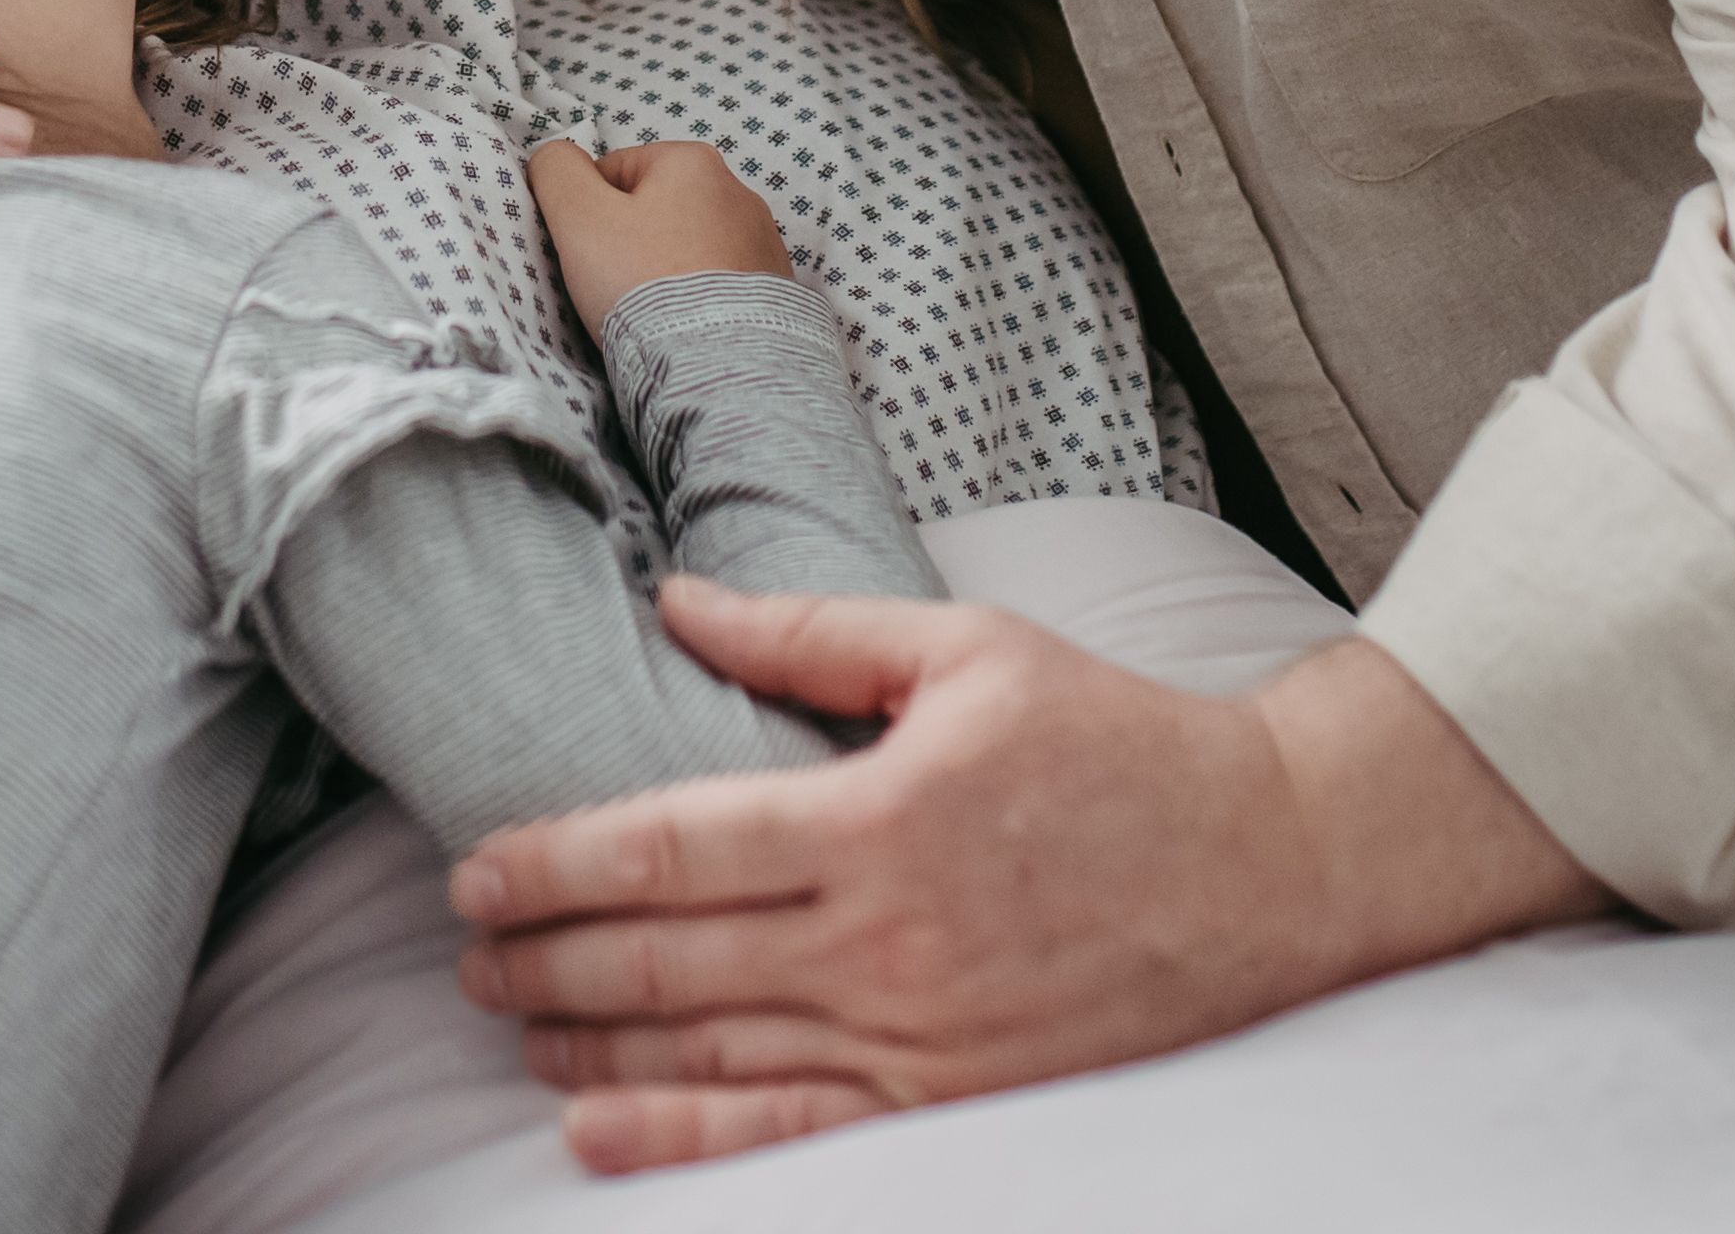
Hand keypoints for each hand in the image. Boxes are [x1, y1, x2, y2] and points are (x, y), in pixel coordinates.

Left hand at [450, 576, 1608, 1171]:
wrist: (1270, 863)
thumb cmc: (1115, 739)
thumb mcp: (967, 648)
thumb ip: (809, 630)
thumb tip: (673, 598)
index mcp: (878, 816)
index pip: (672, 848)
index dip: (558, 864)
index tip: (477, 868)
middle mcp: (883, 937)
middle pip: (668, 961)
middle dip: (548, 958)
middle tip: (465, 949)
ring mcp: (916, 1033)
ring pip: (710, 1053)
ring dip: (591, 1045)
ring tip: (512, 1022)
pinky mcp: (951, 1096)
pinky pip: (792, 1130)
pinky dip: (683, 1137)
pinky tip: (596, 1132)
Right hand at [525, 137, 797, 336]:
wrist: (718, 365)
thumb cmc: (642, 281)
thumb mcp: (579, 217)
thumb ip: (556, 171)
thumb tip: (553, 156)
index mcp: (693, 161)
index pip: (613, 174)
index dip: (587, 216)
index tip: (590, 257)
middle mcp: (739, 191)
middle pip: (652, 211)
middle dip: (628, 245)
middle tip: (616, 288)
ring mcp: (763, 243)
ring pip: (685, 250)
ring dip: (662, 274)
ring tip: (652, 314)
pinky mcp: (776, 290)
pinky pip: (717, 285)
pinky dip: (697, 300)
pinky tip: (685, 326)